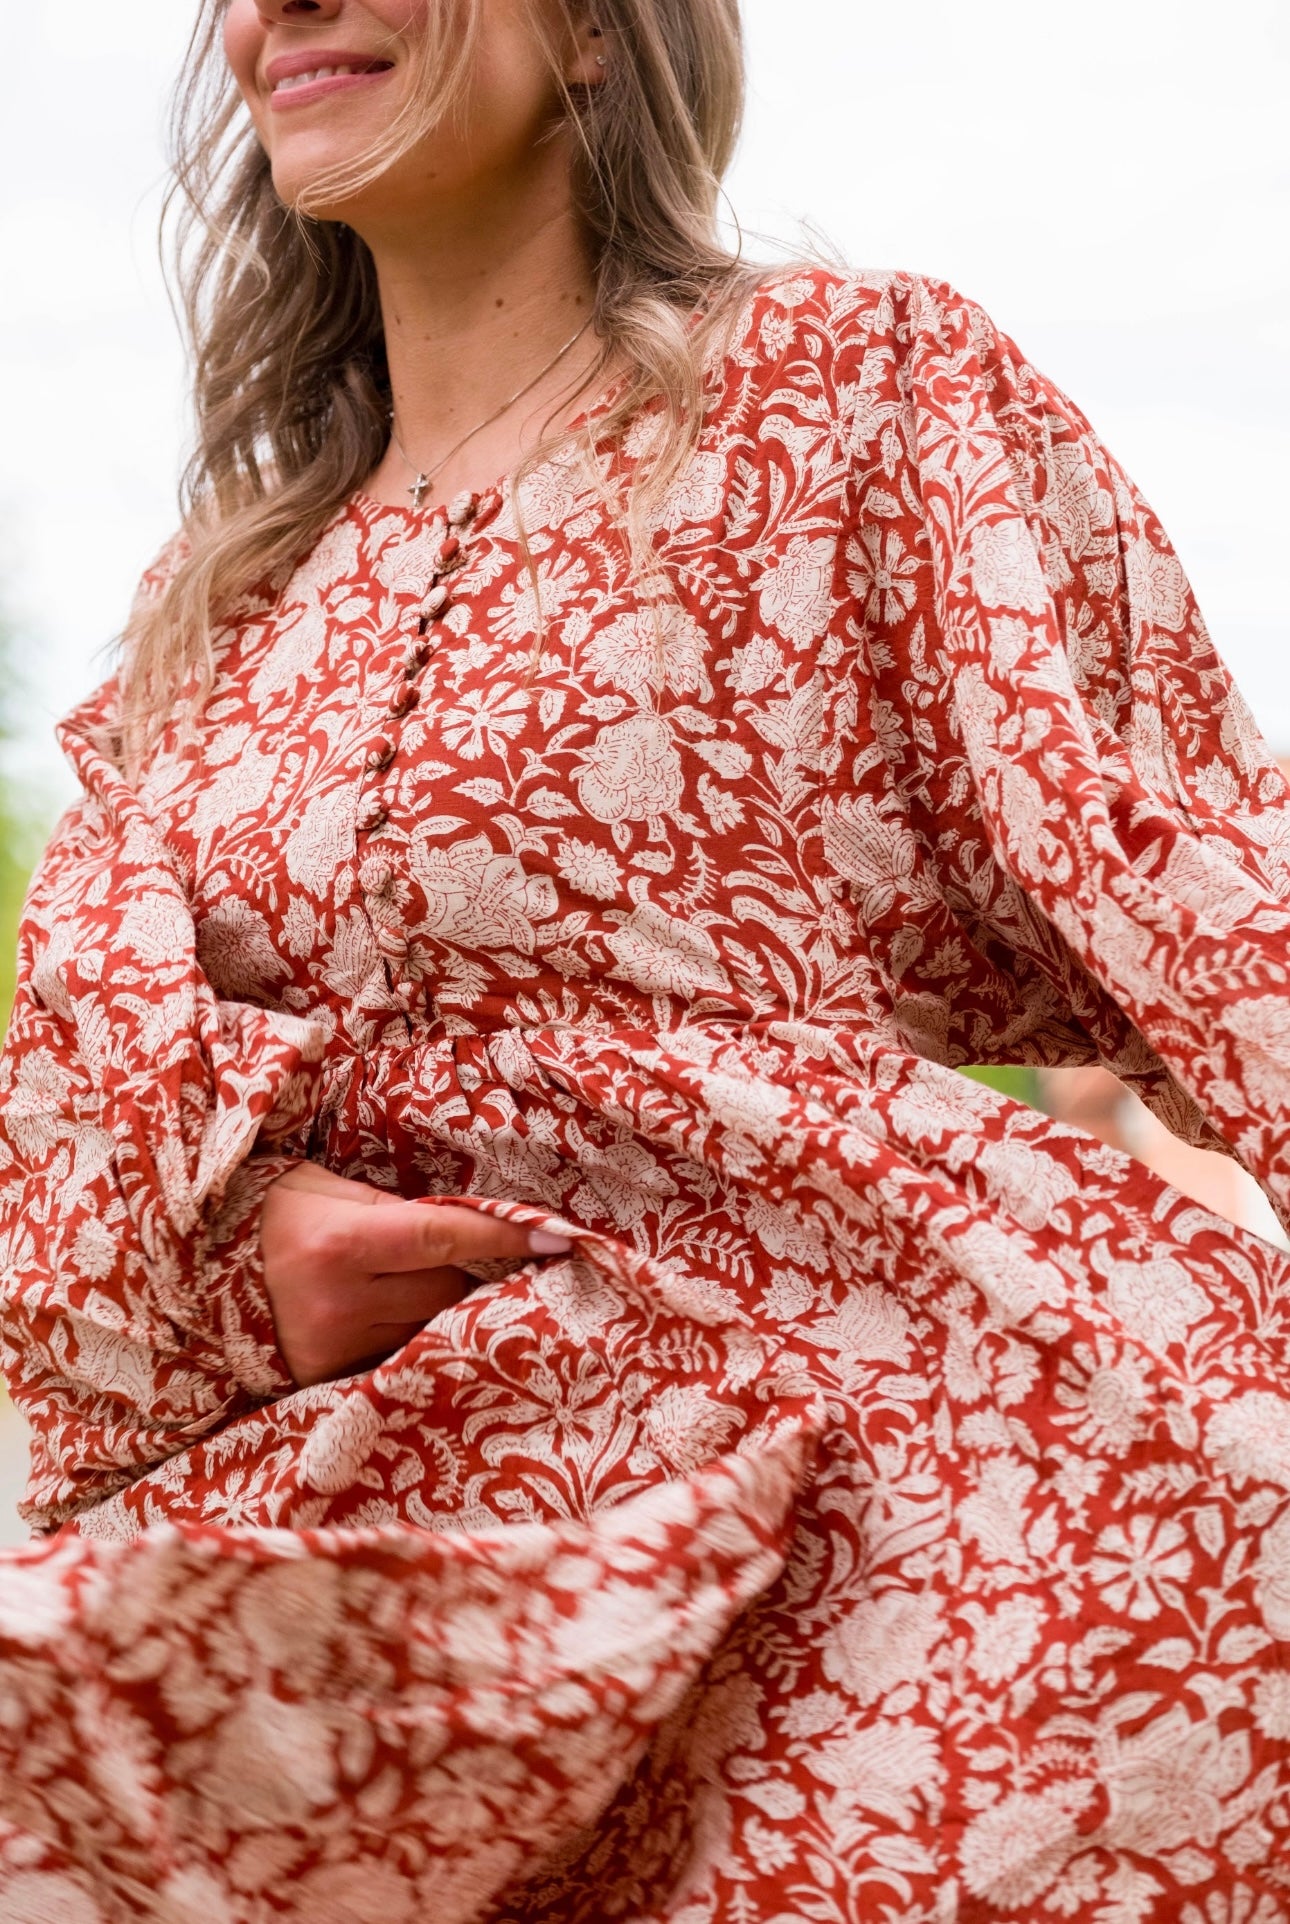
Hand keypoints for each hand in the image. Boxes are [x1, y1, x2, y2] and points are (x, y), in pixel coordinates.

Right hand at [260, 1163, 570, 1387]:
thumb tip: (468, 1223)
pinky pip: (394, 1358)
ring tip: (425, 1286)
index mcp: (342, 1244)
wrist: (192, 1273)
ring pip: (426, 1329)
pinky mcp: (325, 1381)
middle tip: (472, 1255)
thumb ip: (395, 1209)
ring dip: (439, 1309)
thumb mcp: (327, 1190)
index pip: (446, 1236)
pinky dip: (409, 1339)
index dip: (505, 1234)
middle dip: (464, 1272)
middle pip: (445, 1290)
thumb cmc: (269, 1216)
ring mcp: (332, 1350)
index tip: (558, 1237)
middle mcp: (340, 1304)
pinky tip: (401, 1321)